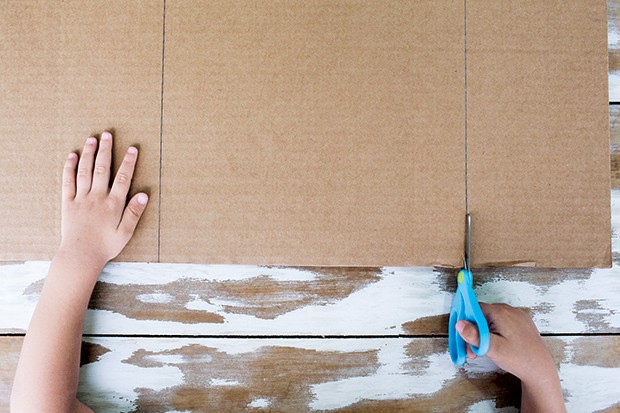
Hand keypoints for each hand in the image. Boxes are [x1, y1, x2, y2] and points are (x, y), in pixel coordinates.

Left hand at [59, 131, 147, 267]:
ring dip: (89, 153)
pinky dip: (70, 167)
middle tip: (107, 134)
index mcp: (113, 204)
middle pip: (103, 168)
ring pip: (85, 171)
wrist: (80, 256)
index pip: (123, 178)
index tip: (132, 148)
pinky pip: (68, 181)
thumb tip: (143, 195)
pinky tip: (72, 156)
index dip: (129, 162)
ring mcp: (81, 198)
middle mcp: (97, 197)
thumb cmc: (105, 246)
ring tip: (92, 139)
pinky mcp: (68, 203)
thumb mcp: (125, 232)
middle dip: (106, 150)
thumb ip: (134, 213)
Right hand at [456, 302, 565, 411]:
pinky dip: (496, 332)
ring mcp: (518, 316)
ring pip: (493, 320)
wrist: (541, 369)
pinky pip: (503, 323)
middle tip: (474, 349)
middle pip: (483, 315)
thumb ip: (474, 335)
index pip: (475, 308)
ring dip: (485, 333)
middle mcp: (510, 310)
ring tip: (486, 350)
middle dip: (476, 331)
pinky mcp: (522, 324)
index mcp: (500, 312)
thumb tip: (459, 324)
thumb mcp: (492, 348)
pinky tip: (497, 346)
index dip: (467, 322)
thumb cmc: (518, 358)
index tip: (465, 336)